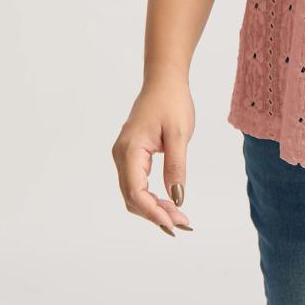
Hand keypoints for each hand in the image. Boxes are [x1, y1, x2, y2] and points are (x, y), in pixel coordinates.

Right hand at [112, 75, 195, 236]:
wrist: (164, 80)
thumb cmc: (172, 102)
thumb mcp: (179, 134)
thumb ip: (176, 166)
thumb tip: (176, 198)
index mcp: (129, 150)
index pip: (136, 191)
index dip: (153, 212)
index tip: (174, 224)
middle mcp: (121, 156)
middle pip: (132, 197)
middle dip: (156, 214)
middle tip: (183, 223)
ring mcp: (124, 156)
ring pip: (133, 193)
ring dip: (153, 208)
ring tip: (178, 217)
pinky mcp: (131, 155)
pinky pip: (137, 183)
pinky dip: (151, 197)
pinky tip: (168, 204)